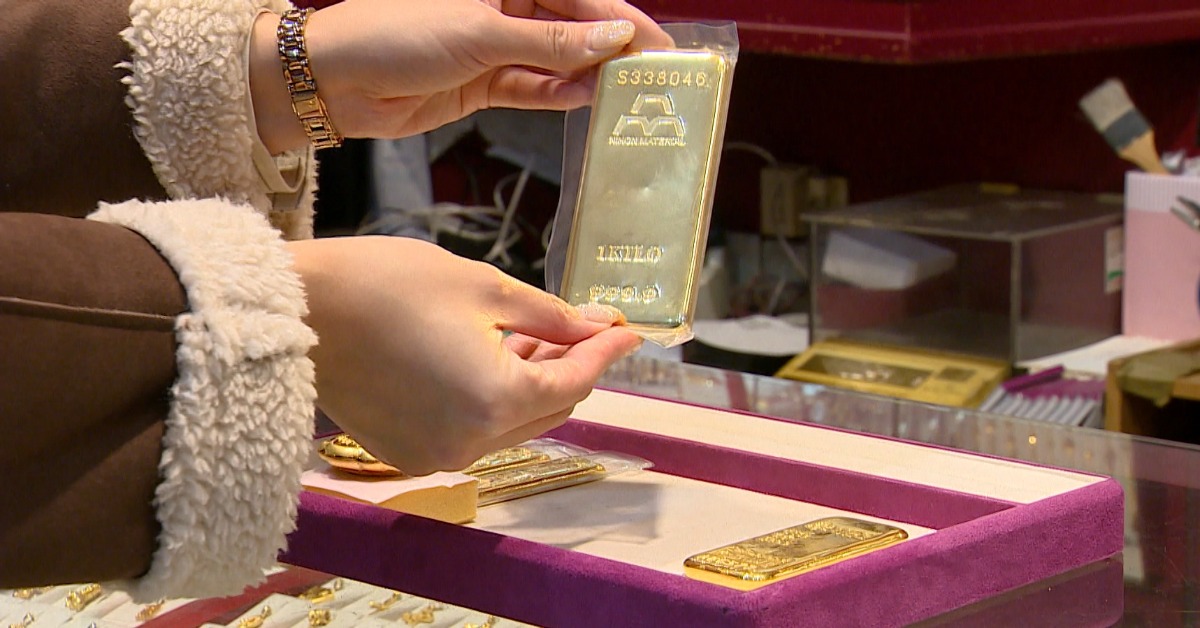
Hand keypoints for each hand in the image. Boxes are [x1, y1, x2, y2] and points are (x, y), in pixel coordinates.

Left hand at [251, 0, 672, 152]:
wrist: (333, 80)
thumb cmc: (396, 34)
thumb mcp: (481, 33)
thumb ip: (552, 42)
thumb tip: (614, 37)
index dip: (623, 19)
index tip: (662, 46)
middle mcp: (503, 7)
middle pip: (573, 26)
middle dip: (611, 51)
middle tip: (654, 79)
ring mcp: (493, 45)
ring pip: (556, 60)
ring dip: (589, 77)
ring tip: (628, 97)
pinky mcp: (482, 82)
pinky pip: (532, 87)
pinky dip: (558, 96)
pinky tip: (586, 102)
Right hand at [287, 236, 640, 474]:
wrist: (296, 308)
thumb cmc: (386, 284)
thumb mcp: (484, 288)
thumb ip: (551, 316)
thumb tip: (598, 326)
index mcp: (494, 402)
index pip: (574, 381)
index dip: (604, 352)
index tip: (626, 330)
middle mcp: (469, 444)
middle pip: (549, 410)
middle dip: (572, 367)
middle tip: (584, 327)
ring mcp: (435, 456)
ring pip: (513, 424)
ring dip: (533, 383)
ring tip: (541, 335)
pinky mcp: (407, 453)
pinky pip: (473, 432)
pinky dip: (492, 401)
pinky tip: (495, 358)